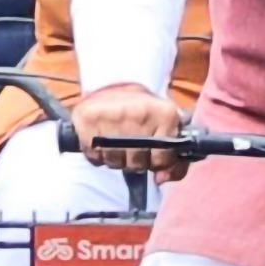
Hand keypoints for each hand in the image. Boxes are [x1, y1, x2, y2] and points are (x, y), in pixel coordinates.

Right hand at [71, 83, 185, 178]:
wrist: (116, 86)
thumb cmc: (146, 114)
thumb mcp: (169, 130)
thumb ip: (176, 162)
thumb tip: (160, 179)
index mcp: (164, 113)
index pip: (161, 159)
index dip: (156, 163)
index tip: (152, 154)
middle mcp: (139, 113)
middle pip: (136, 163)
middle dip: (135, 162)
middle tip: (132, 149)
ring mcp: (112, 115)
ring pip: (114, 162)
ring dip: (115, 160)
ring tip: (116, 145)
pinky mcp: (88, 119)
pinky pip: (94, 157)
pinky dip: (97, 156)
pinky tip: (101, 142)